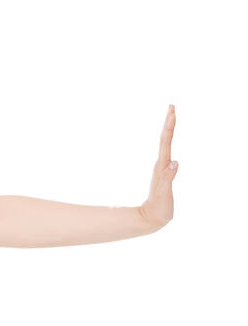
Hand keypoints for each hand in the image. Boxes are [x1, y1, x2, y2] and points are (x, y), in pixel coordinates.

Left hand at [138, 104, 178, 230]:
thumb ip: (168, 178)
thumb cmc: (158, 208)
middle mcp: (161, 164)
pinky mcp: (165, 173)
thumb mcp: (164, 193)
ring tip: (171, 115)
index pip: (165, 142)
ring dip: (168, 129)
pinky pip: (168, 152)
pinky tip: (169, 138)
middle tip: (171, 106)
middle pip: (165, 139)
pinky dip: (169, 141)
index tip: (172, 111)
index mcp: (162, 166)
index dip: (169, 126)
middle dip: (169, 122)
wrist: (151, 219)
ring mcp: (163, 168)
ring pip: (165, 144)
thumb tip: (175, 162)